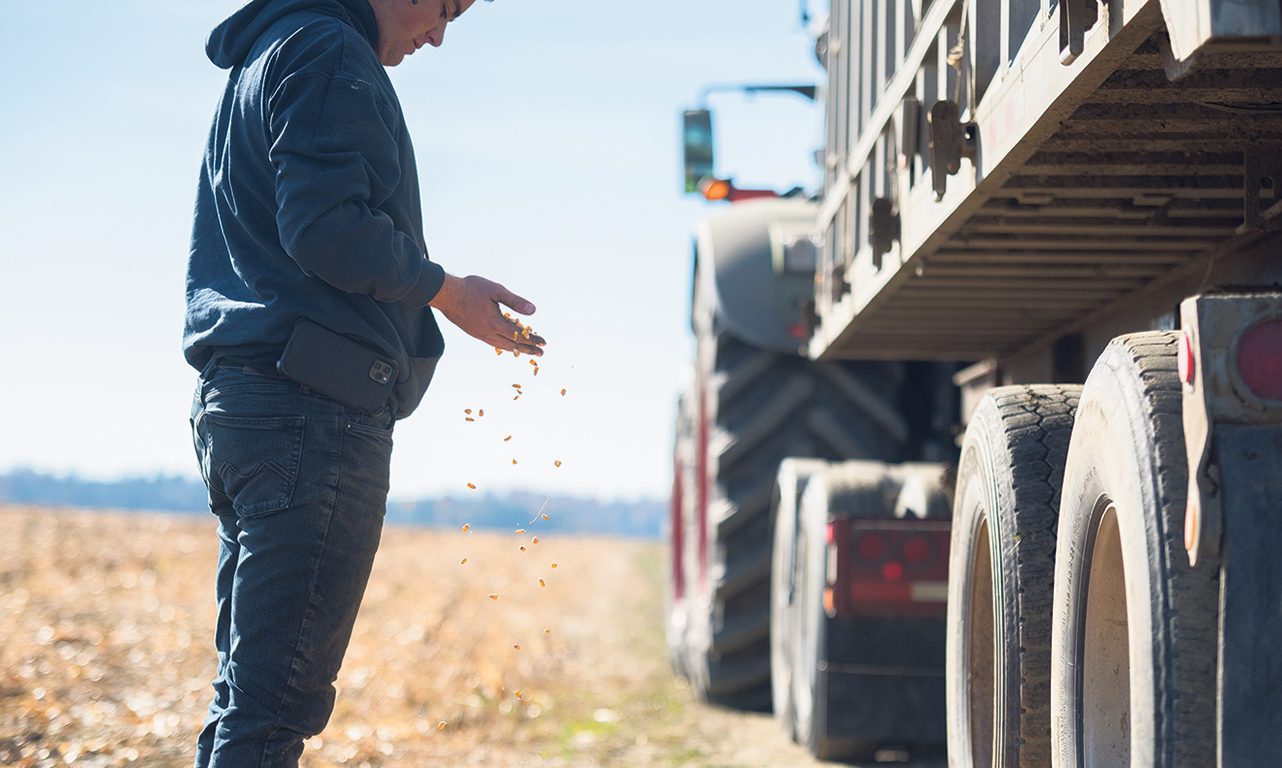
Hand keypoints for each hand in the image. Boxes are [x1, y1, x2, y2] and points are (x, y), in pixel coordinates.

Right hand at [428, 273, 545, 355]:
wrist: (446, 294)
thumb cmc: (471, 289)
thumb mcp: (496, 290)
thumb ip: (515, 302)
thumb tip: (533, 311)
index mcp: (496, 323)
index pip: (519, 335)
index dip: (533, 339)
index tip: (544, 343)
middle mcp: (488, 333)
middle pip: (513, 345)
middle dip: (528, 349)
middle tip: (541, 353)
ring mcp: (480, 334)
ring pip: (502, 346)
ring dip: (516, 349)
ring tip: (525, 351)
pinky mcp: (474, 333)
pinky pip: (493, 343)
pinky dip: (504, 346)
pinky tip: (505, 344)